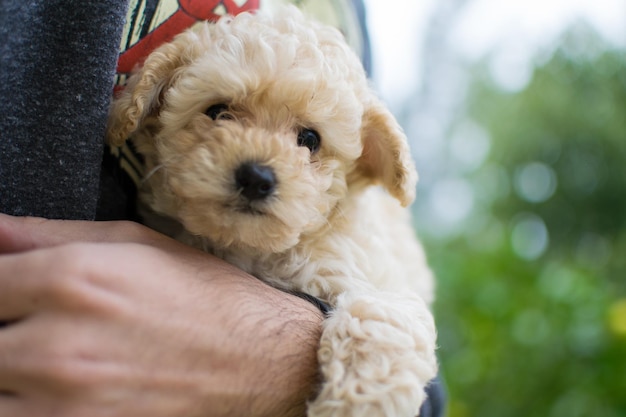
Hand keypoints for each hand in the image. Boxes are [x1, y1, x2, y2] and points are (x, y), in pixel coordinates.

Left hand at [0, 214, 322, 416]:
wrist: (257, 356)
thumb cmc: (203, 295)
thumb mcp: (133, 244)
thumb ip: (48, 235)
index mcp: (70, 279)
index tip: (11, 287)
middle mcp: (57, 343)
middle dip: (5, 324)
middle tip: (30, 321)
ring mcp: (64, 401)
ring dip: (10, 370)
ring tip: (41, 356)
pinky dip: (25, 401)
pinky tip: (52, 387)